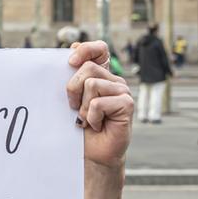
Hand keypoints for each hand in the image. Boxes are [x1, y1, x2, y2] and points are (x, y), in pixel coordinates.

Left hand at [67, 41, 132, 168]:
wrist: (92, 153)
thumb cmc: (81, 125)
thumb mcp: (72, 98)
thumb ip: (74, 75)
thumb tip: (73, 45)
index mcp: (102, 75)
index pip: (99, 49)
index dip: (86, 50)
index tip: (70, 61)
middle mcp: (114, 80)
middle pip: (87, 68)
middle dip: (73, 89)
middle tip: (76, 107)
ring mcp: (123, 91)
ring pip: (92, 85)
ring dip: (83, 107)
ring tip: (89, 118)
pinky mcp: (127, 104)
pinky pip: (98, 103)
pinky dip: (92, 117)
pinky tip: (97, 125)